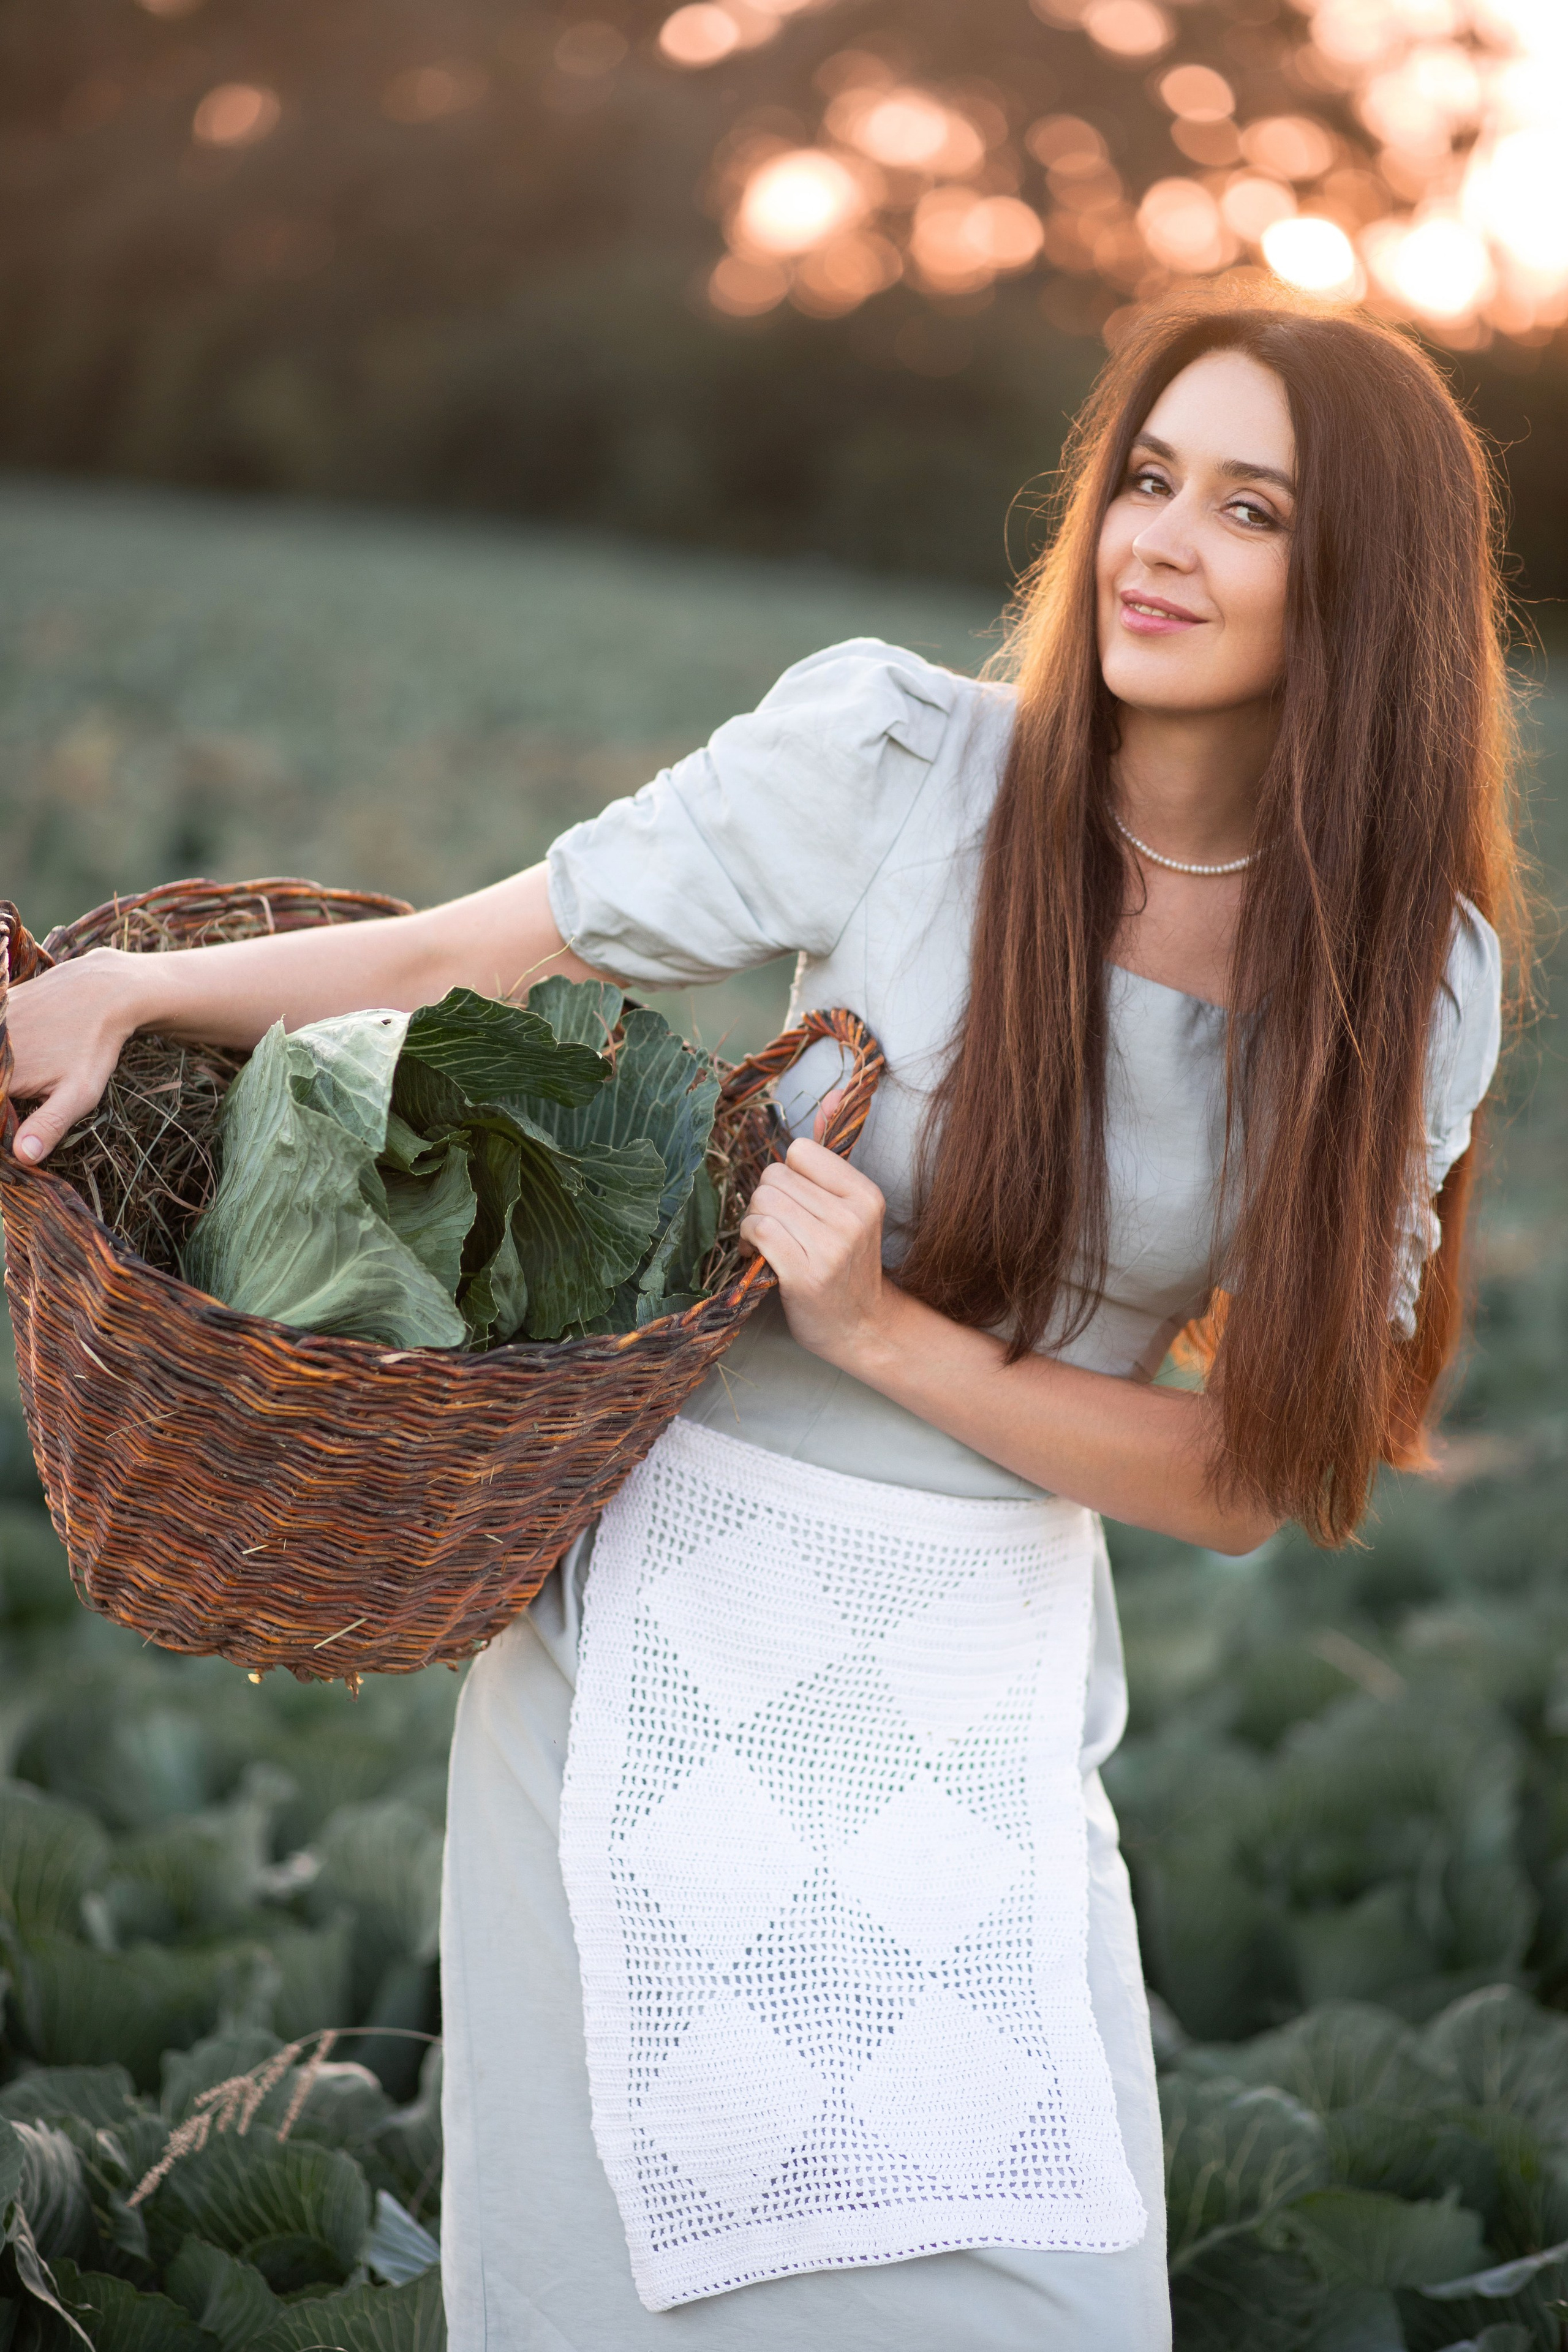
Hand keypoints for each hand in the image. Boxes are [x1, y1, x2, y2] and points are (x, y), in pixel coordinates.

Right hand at [4, 949, 149, 1163]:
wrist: (103, 989)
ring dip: (7, 1072)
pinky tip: (27, 1050)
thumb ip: (48, 1125)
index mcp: (0, 1075)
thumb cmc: (93, 1046)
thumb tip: (23, 1157)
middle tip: (40, 1082)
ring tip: (36, 1068)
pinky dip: (6, 1049)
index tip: (20, 1111)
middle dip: (5, 1092)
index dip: (6, 1114)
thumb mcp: (78, 1093)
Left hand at [738, 1088, 892, 1366]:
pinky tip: (761, 1257)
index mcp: (865, 1194)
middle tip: (779, 1226)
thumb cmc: (846, 1265)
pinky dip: (749, 1241)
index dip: (789, 1175)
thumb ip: (833, 1155)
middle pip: (774, 1175)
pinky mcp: (804, 1273)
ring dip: (754, 1221)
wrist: (861, 1327)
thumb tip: (835, 1093)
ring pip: (761, 1201)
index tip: (795, 1201)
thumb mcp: (851, 1207)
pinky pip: (757, 1229)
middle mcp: (851, 1217)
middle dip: (766, 1199)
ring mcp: (830, 1246)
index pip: (800, 1150)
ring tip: (770, 1242)